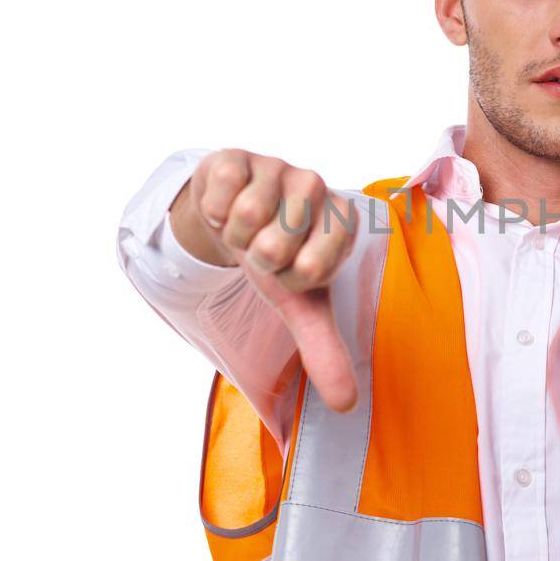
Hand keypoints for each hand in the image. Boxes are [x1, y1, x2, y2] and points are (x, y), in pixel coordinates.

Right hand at [171, 149, 359, 411]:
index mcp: (342, 222)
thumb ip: (324, 350)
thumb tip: (346, 404)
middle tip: (263, 248)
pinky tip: (225, 207)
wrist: (236, 216)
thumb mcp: (299, 305)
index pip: (312, 268)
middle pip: (275, 243)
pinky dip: (214, 211)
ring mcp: (276, 166)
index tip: (288, 270)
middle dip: (258, 258)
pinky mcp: (237, 156)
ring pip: (247, 215)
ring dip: (235, 235)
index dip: (288, 279)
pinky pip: (220, 193)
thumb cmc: (279, 258)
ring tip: (245, 229)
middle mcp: (316, 187)